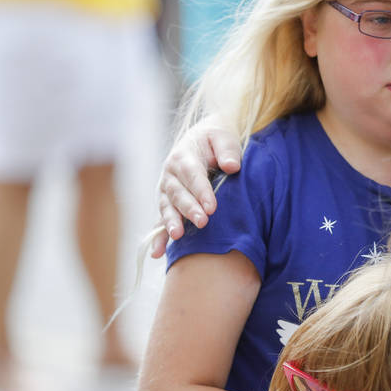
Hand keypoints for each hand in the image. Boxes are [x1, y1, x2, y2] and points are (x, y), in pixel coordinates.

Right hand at [151, 118, 241, 257]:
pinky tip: (158, 253)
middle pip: (178, 193)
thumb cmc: (216, 140)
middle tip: (203, 222)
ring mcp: (166, 190)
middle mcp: (171, 174)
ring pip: (167, 207)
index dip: (201, 191)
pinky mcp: (167, 203)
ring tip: (178, 236)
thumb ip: (228, 150)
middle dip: (189, 209)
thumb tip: (232, 166)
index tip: (212, 207)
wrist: (202, 140)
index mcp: (184, 156)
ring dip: (172, 222)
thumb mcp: (224, 137)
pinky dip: (159, 237)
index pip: (193, 175)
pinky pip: (161, 221)